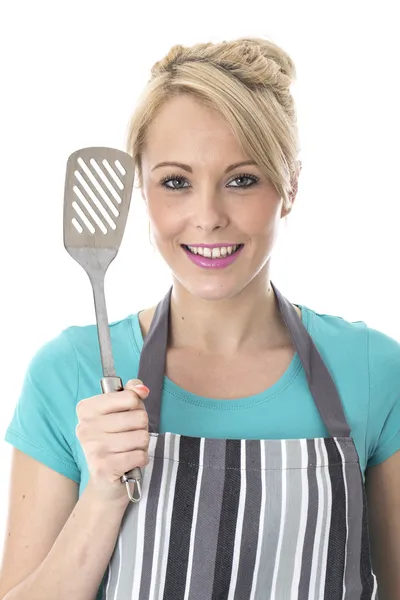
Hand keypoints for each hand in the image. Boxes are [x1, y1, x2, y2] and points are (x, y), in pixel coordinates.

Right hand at [75, 379, 149, 504]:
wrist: (105, 483)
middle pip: (139, 417)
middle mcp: (85, 427)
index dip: (137, 406)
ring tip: (129, 449)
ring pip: (141, 437)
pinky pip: (140, 455)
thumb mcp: (122, 411)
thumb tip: (142, 389)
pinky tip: (130, 462)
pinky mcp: (103, 467)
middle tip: (130, 436)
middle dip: (141, 428)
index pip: (129, 397)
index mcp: (86, 409)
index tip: (128, 414)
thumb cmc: (116, 440)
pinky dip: (141, 458)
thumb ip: (131, 392)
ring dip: (142, 445)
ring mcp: (93, 448)